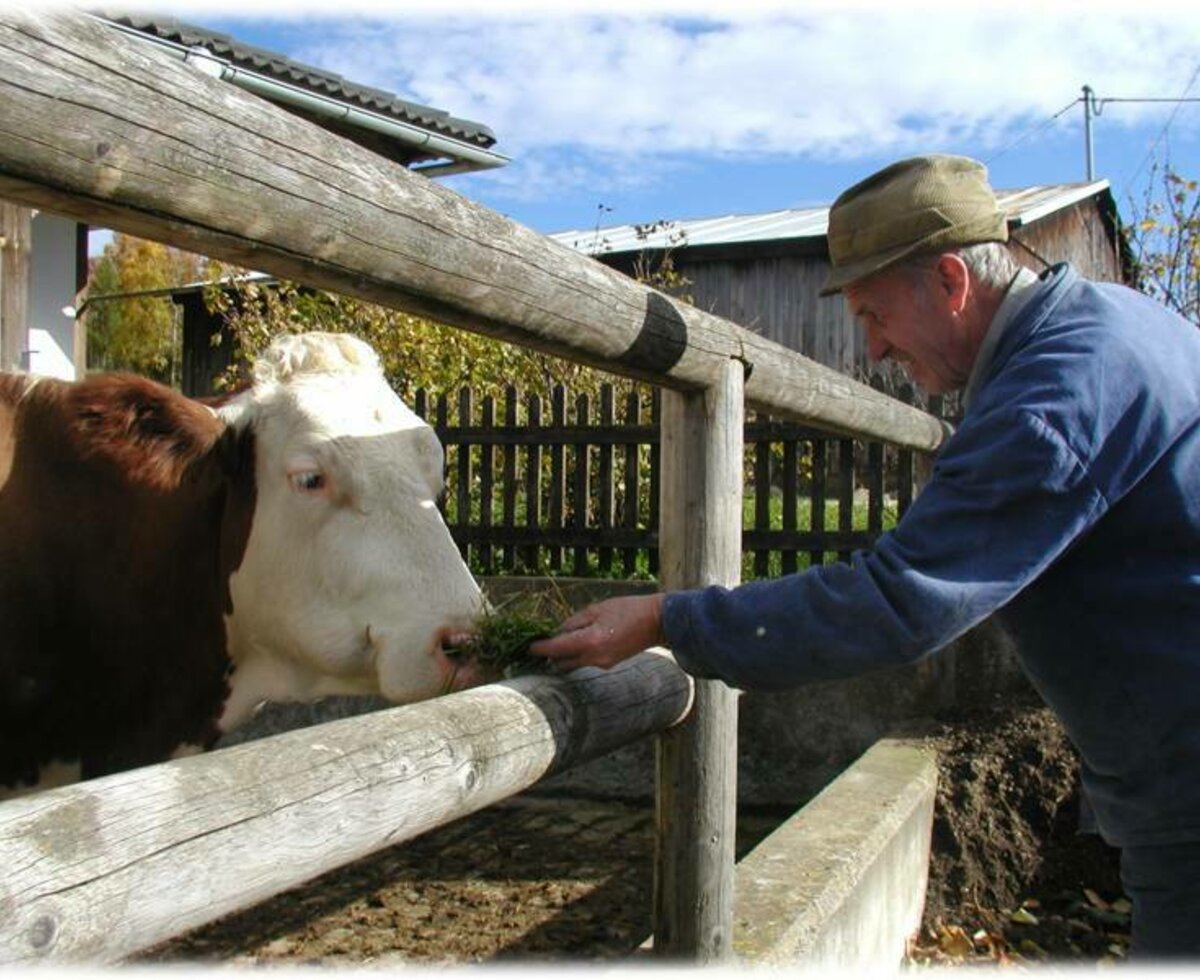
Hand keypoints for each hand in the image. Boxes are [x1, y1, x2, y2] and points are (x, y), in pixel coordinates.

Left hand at [529, 594, 665, 672]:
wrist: (657, 622)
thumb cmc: (628, 609)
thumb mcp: (598, 609)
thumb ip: (576, 621)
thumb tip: (560, 631)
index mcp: (590, 641)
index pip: (557, 649)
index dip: (540, 648)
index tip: (529, 647)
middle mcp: (594, 657)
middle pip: (562, 662)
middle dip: (550, 655)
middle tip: (541, 645)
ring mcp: (603, 664)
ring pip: (574, 664)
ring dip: (564, 656)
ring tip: (559, 644)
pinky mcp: (609, 664)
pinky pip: (587, 662)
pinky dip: (578, 655)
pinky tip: (579, 643)